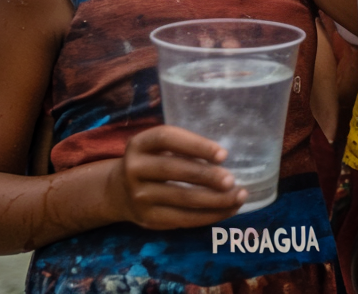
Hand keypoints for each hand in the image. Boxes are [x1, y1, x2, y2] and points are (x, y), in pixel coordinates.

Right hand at [108, 125, 245, 229]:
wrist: (119, 192)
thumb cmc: (154, 162)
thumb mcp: (159, 148)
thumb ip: (184, 147)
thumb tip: (225, 158)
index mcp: (140, 144)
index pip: (167, 139)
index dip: (196, 145)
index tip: (223, 154)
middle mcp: (134, 168)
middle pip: (174, 170)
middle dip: (207, 176)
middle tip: (232, 181)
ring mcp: (139, 196)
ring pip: (182, 199)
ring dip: (215, 199)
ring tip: (239, 196)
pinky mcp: (148, 219)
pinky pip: (183, 219)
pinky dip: (209, 215)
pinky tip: (228, 210)